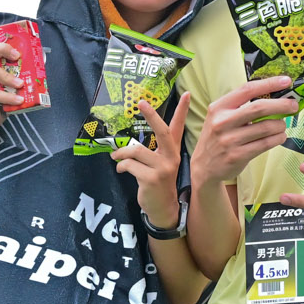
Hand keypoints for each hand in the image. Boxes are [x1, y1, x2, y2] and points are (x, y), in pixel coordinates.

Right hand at [0, 41, 24, 139]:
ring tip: (21, 84)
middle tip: (18, 57)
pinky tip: (19, 100)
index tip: (19, 51)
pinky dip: (8, 97)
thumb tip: (40, 69)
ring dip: (8, 75)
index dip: (3, 44)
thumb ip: (18, 79)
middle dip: (3, 50)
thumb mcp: (9, 90)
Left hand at [112, 94, 188, 229]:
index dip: (183, 111)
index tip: (187, 94)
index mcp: (173, 152)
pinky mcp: (151, 179)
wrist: (162, 209)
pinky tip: (121, 170)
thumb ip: (152, 151)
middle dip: (151, 115)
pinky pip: (129, 165)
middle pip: (162, 132)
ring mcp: (162, 169)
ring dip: (121, 153)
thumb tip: (130, 142)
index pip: (178, 128)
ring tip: (116, 158)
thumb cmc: (158, 184)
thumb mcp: (160, 165)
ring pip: (136, 151)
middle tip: (141, 102)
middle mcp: (170, 158)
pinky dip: (121, 166)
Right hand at [194, 78, 300, 184]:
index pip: (247, 89)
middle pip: (259, 107)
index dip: (269, 84)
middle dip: (281, 105)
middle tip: (293, 105)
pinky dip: (278, 138)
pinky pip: (265, 144)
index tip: (286, 81)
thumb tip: (273, 94)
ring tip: (283, 125)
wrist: (204, 167)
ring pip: (266, 127)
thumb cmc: (218, 137)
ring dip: (281, 125)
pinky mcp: (237, 156)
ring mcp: (229, 140)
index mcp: (219, 107)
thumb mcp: (221, 117)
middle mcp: (222, 122)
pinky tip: (279, 136)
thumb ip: (241, 106)